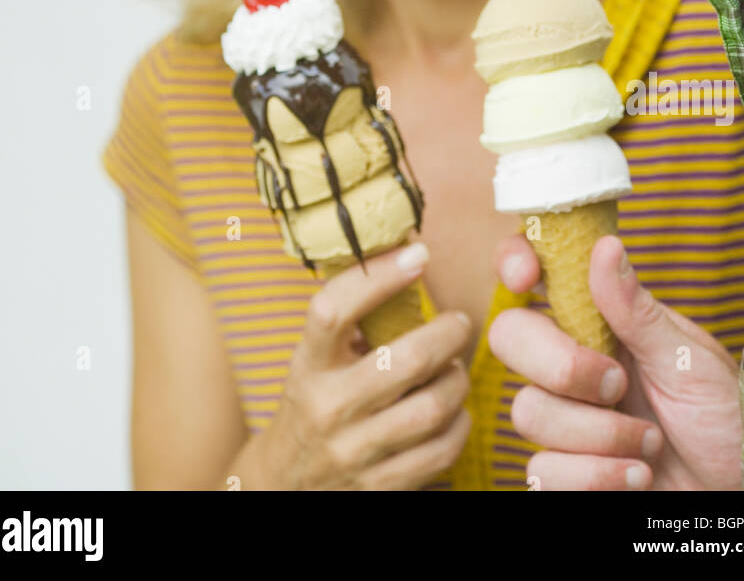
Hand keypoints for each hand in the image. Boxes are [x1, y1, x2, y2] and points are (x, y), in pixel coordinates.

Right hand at [257, 243, 471, 489]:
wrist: (284, 481)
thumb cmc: (312, 401)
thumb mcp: (315, 358)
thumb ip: (352, 319)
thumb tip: (409, 258)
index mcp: (309, 364)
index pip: (333, 310)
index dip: (378, 277)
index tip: (417, 256)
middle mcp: (328, 407)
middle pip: (404, 361)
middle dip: (446, 335)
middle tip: (458, 323)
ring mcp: (354, 451)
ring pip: (431, 408)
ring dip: (456, 381)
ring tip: (454, 369)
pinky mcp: (379, 487)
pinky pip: (440, 451)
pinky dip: (458, 425)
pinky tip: (453, 411)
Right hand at [488, 234, 742, 490]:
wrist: (739, 485)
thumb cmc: (723, 416)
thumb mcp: (688, 359)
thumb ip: (638, 310)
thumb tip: (605, 246)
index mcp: (597, 320)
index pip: (534, 274)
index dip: (513, 262)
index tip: (525, 278)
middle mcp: (570, 362)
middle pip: (509, 337)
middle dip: (560, 365)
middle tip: (617, 384)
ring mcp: (564, 416)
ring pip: (527, 410)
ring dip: (599, 434)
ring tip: (650, 443)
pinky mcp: (565, 470)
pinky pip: (542, 471)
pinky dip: (596, 476)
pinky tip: (637, 475)